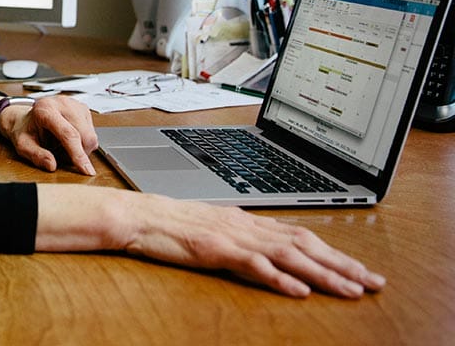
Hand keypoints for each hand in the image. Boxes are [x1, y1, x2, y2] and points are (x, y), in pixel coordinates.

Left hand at [4, 95, 97, 174]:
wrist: (26, 118)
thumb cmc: (25, 131)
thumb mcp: (23, 145)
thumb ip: (36, 155)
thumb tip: (51, 165)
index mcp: (45, 109)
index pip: (68, 133)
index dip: (78, 154)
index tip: (86, 170)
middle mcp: (62, 103)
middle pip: (84, 135)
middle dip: (78, 153)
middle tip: (60, 154)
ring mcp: (75, 104)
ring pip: (91, 136)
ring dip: (80, 148)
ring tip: (61, 145)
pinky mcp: (83, 109)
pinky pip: (92, 133)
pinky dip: (82, 142)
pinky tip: (68, 139)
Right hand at [35, 185, 386, 297]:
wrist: (134, 216)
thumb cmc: (166, 225)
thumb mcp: (210, 230)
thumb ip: (239, 240)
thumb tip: (266, 256)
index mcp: (245, 220)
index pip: (300, 235)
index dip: (334, 252)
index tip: (360, 269)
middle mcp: (245, 225)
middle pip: (305, 243)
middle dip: (343, 264)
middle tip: (374, 282)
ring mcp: (231, 235)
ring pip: (288, 254)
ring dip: (323, 273)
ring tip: (350, 290)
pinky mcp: (215, 248)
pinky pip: (254, 264)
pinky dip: (279, 278)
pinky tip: (298, 290)